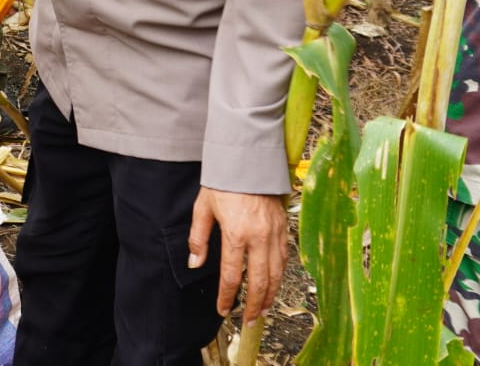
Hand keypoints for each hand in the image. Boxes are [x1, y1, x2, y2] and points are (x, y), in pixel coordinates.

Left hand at [188, 188, 287, 325]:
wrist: (248, 159)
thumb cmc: (223, 182)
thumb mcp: (203, 208)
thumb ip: (198, 239)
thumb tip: (195, 263)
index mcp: (237, 234)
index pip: (233, 275)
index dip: (228, 296)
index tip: (223, 309)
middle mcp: (259, 237)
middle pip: (260, 280)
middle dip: (254, 304)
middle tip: (248, 321)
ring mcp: (275, 232)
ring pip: (276, 272)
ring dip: (270, 295)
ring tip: (262, 310)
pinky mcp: (283, 226)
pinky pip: (284, 257)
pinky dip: (279, 275)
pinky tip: (274, 284)